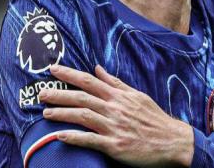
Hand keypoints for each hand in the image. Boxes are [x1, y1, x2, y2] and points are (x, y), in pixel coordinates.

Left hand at [39, 65, 193, 166]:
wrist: (171, 141)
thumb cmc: (153, 118)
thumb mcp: (136, 95)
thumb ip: (115, 83)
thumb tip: (98, 68)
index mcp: (119, 95)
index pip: (90, 80)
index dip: (70, 74)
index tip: (53, 69)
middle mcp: (114, 108)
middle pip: (82, 97)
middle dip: (60, 93)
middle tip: (41, 92)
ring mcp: (114, 127)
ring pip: (83, 116)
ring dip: (63, 113)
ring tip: (46, 113)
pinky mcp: (115, 145)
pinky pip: (91, 140)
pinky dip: (74, 137)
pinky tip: (59, 136)